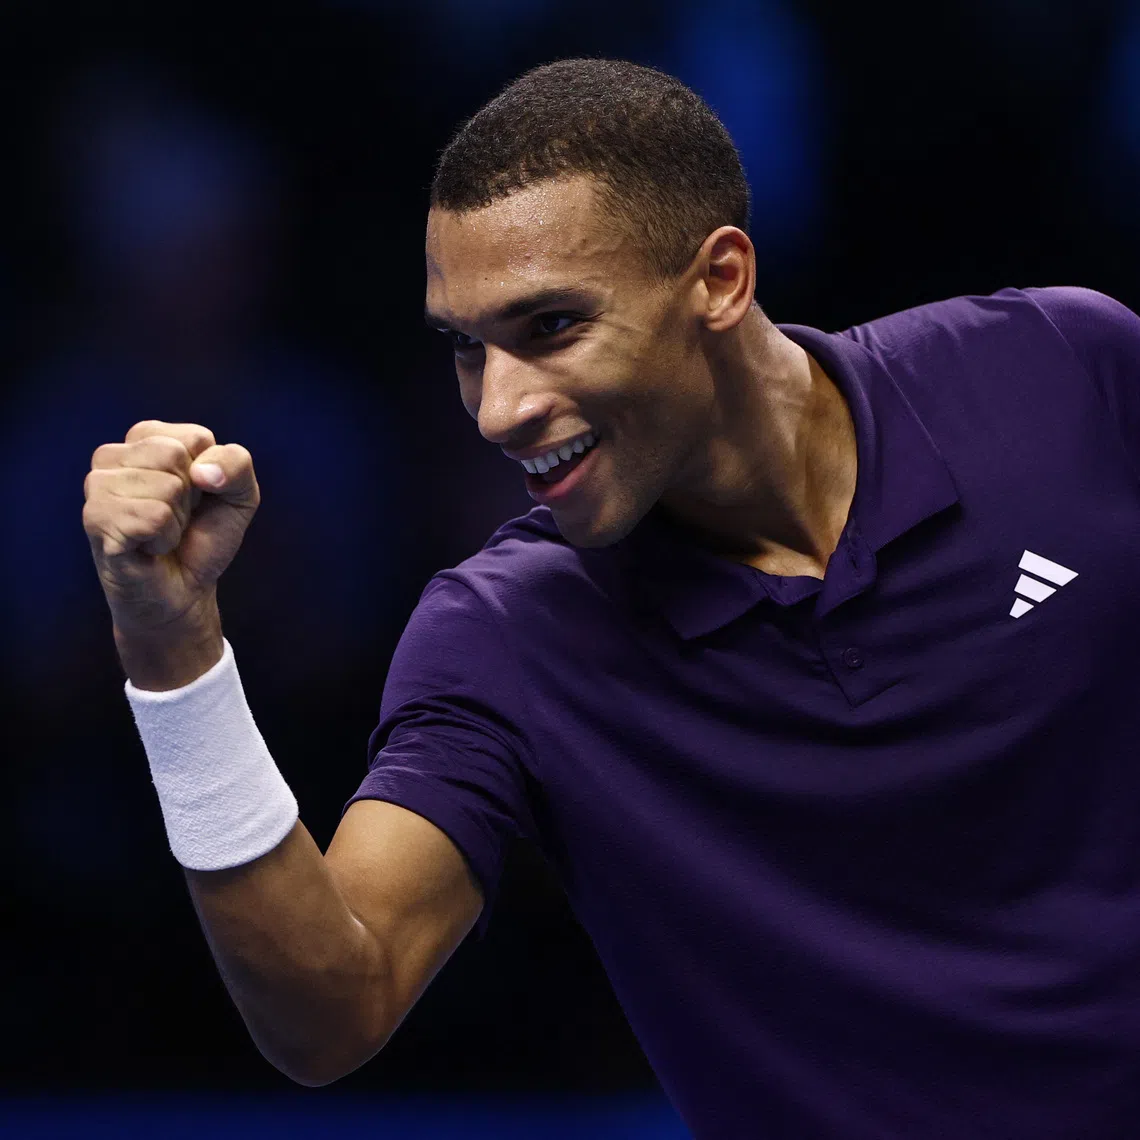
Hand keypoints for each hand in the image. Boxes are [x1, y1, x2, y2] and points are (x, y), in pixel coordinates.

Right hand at [83, 420, 259, 638]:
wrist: (185, 592)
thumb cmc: (204, 537)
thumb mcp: (239, 494)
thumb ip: (236, 464)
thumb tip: (202, 472)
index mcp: (145, 438)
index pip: (196, 437)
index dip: (211, 475)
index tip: (196, 498)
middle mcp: (112, 455)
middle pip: (175, 455)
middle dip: (191, 497)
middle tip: (176, 519)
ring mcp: (97, 486)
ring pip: (165, 486)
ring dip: (176, 520)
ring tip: (161, 533)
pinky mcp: (95, 518)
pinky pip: (153, 517)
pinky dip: (164, 539)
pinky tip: (149, 548)